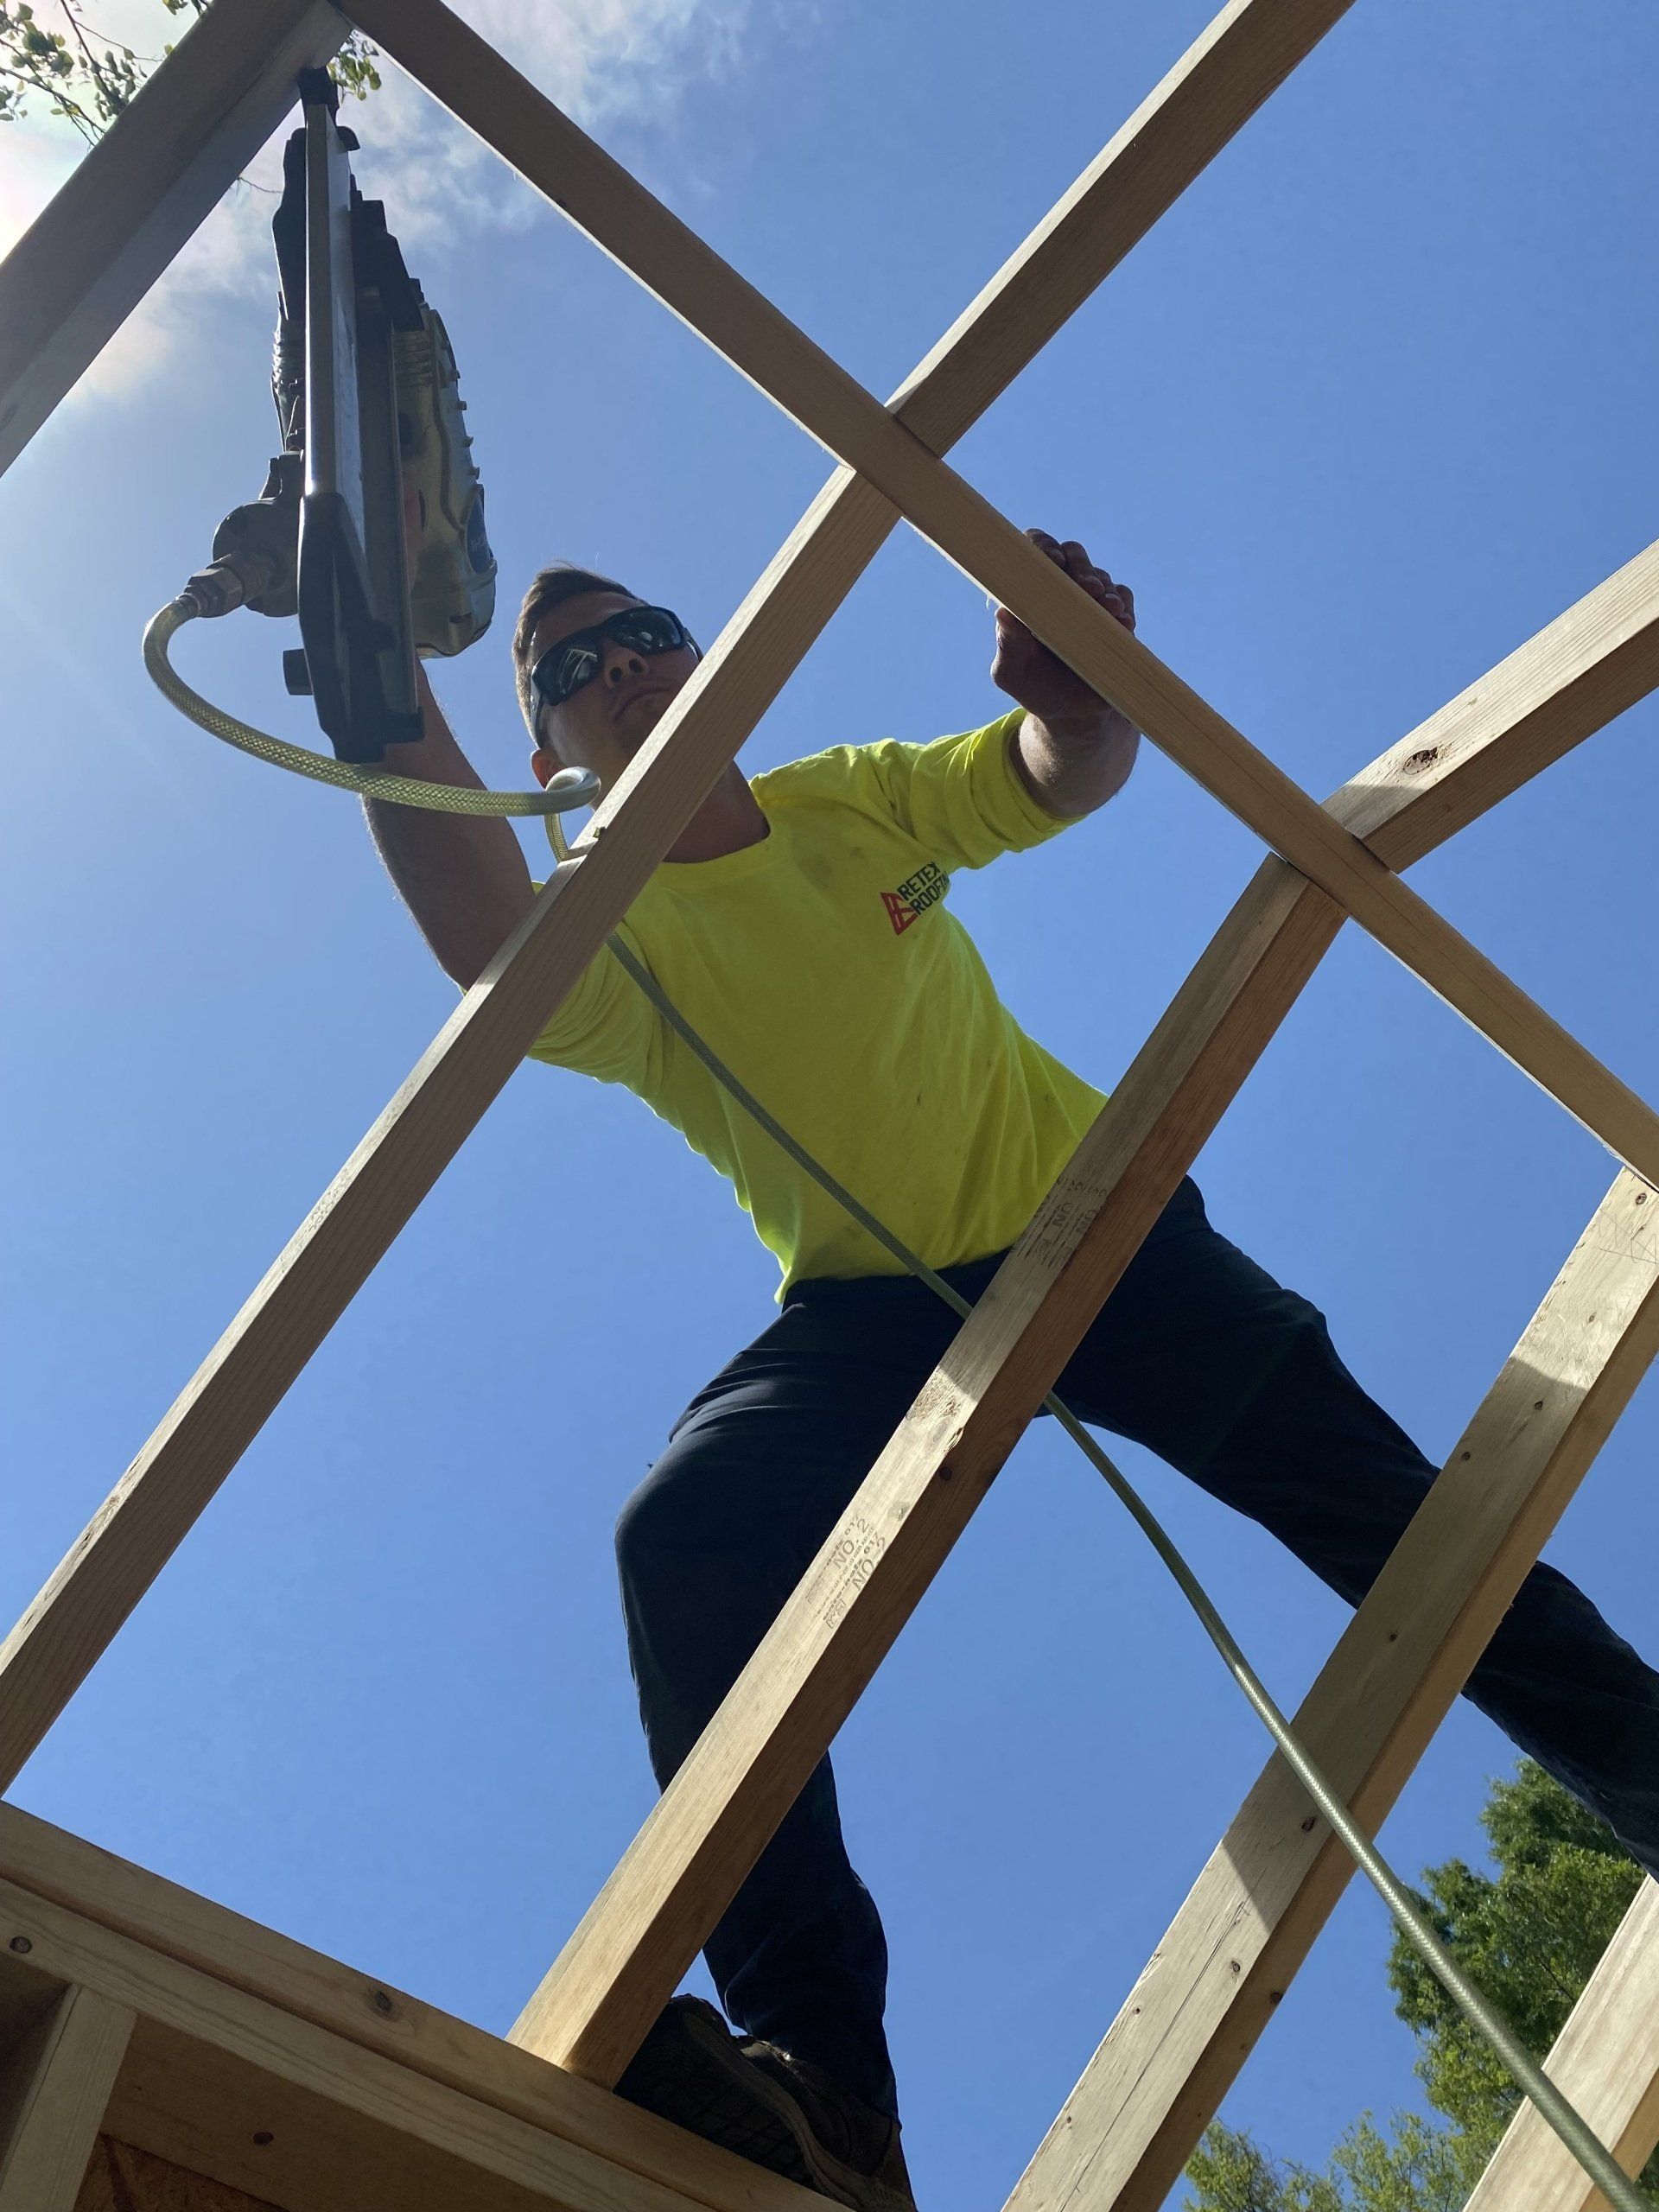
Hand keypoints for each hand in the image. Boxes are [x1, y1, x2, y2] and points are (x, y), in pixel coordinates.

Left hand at [991, 529, 1134, 726]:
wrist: (1074, 714)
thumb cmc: (1035, 689)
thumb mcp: (1012, 673)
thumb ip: (1006, 644)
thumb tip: (1003, 613)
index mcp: (1028, 594)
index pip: (1033, 551)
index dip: (1042, 547)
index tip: (1052, 562)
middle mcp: (1060, 589)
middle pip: (1072, 554)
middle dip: (1081, 567)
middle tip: (1088, 589)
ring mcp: (1090, 600)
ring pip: (1100, 575)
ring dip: (1106, 589)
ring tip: (1110, 610)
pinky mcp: (1116, 615)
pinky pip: (1123, 597)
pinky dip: (1124, 606)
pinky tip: (1124, 624)